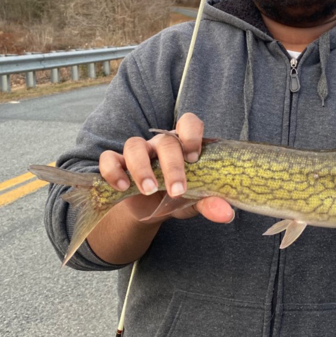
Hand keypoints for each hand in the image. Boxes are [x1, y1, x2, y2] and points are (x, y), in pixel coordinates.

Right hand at [98, 112, 233, 223]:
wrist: (151, 210)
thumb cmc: (179, 197)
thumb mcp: (195, 201)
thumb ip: (210, 203)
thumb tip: (226, 214)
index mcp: (183, 145)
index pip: (188, 122)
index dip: (191, 133)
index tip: (195, 157)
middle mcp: (160, 144)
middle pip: (164, 141)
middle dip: (172, 166)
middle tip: (177, 191)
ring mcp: (138, 152)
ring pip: (134, 145)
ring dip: (142, 168)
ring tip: (150, 190)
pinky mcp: (117, 164)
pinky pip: (108, 159)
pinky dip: (113, 171)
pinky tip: (122, 187)